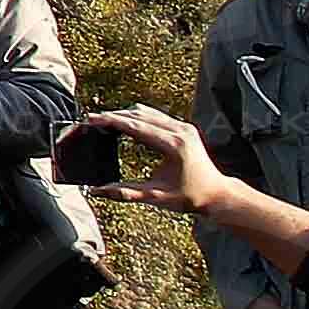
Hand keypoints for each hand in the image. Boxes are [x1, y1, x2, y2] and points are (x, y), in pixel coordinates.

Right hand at [78, 106, 223, 211]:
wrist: (216, 194)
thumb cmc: (189, 197)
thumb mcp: (155, 197)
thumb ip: (124, 192)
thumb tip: (97, 191)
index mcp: (173, 146)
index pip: (135, 126)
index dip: (111, 121)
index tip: (91, 119)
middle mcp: (180, 131)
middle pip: (139, 114)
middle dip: (114, 116)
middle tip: (92, 120)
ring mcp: (183, 127)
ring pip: (147, 112)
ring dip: (125, 114)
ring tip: (105, 121)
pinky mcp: (184, 128)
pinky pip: (156, 115)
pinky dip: (138, 117)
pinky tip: (125, 123)